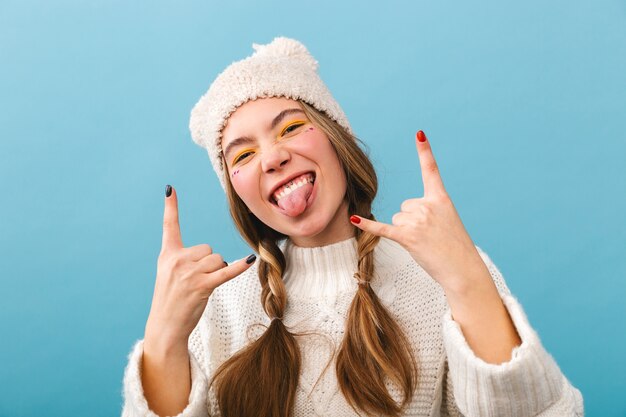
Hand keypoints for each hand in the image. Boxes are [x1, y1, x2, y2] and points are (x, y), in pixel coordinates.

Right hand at [144, 185, 254, 350]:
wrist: (165, 326)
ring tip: (202, 287)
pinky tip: (250, 261)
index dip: (170, 207)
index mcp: (168, 255)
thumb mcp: (169, 275)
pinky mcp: (202, 286)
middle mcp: (177, 260)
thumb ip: (185, 260)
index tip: (170, 188)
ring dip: (217, 272)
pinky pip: (226, 272)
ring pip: (218, 260)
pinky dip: (239, 268)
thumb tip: (215, 258)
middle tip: (196, 281)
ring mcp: (190, 273)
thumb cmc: (170, 300)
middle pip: (209, 249)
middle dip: (209, 263)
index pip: (169, 226)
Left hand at [350, 131, 486, 292]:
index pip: (431, 170)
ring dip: (406, 232)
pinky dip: (368, 225)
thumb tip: (403, 214)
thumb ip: (428, 209)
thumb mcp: (447, 220)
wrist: (462, 269)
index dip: (425, 151)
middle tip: (430, 235)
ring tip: (424, 241)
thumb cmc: (455, 247)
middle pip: (404, 206)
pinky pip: (383, 228)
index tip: (419, 133)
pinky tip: (354, 218)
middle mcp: (428, 205)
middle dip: (413, 221)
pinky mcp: (407, 236)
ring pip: (397, 219)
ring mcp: (417, 221)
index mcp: (440, 198)